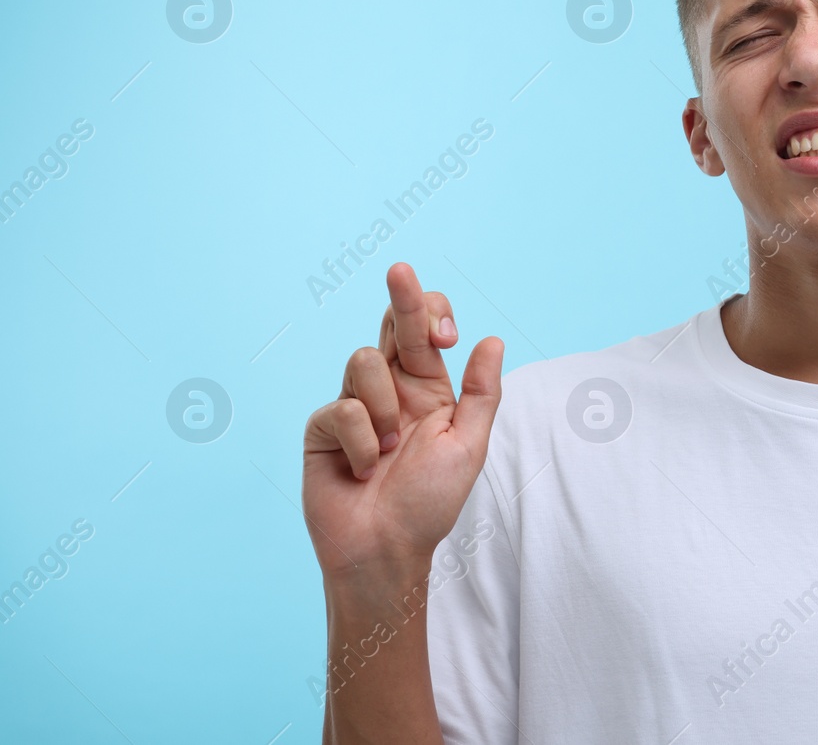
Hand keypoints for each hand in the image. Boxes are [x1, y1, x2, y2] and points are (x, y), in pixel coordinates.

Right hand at [301, 262, 503, 578]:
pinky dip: (361, 442)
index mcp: (429, 389)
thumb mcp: (468, 446)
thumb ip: (481, 393)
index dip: (433, 316)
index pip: (428, 332)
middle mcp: (391, 389)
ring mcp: (354, 404)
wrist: (385, 550)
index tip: (448, 334)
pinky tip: (364, 469)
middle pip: (394, 325)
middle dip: (401, 295)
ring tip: (390, 451)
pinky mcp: (323, 427)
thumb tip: (493, 340)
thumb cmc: (429, 503)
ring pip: (365, 361)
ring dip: (385, 410)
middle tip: (400, 269)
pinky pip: (341, 408)